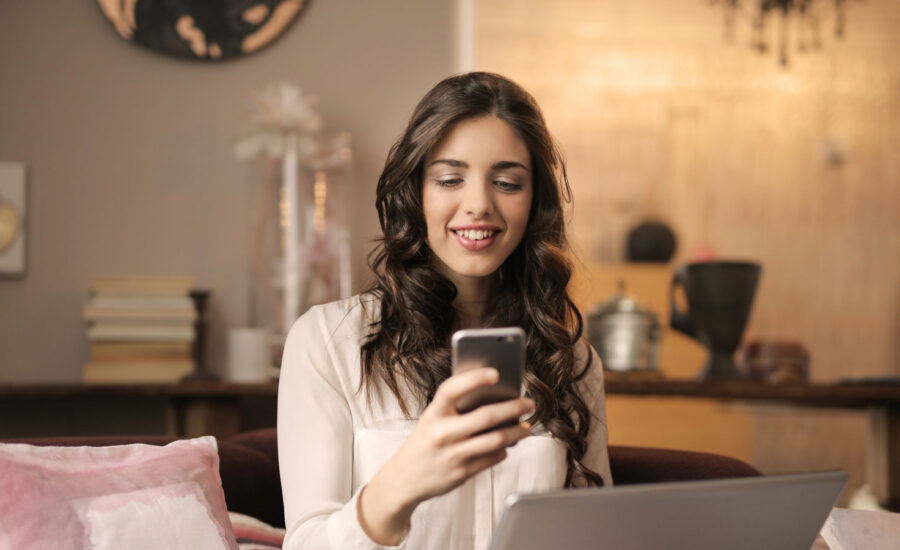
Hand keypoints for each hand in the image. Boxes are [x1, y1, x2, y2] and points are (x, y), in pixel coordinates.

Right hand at [358, 367, 533, 543]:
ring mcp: (452, 455)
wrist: (405, 478)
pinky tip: (507, 444)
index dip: (474, 378)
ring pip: (495, 440)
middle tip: (529, 403)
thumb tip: (494, 395)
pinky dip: (504, 449)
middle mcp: (442, 433)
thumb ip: (456, 408)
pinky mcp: (462, 473)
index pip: (452, 389)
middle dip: (513, 408)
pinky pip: (492, 458)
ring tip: (526, 427)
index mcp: (433, 414)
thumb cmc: (425, 442)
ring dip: (516, 432)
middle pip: (485, 417)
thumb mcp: (432, 419)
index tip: (496, 373)